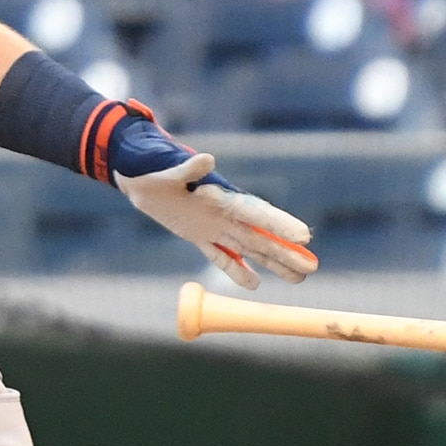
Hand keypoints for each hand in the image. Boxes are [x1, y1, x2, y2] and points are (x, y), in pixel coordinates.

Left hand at [108, 114, 316, 287]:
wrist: (133, 170)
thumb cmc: (149, 164)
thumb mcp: (165, 169)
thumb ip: (187, 169)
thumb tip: (207, 160)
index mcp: (220, 196)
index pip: (256, 213)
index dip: (279, 224)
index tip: (304, 236)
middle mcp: (222, 212)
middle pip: (261, 235)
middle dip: (286, 252)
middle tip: (313, 268)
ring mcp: (212, 224)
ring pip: (249, 248)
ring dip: (273, 263)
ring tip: (299, 278)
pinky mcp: (197, 234)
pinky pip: (220, 255)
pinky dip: (236, 269)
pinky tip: (253, 284)